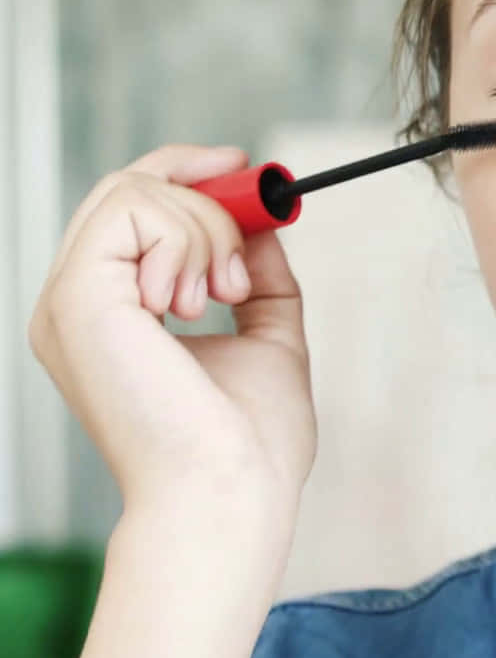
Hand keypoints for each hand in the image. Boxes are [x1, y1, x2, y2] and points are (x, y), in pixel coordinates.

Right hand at [27, 143, 315, 523]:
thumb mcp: (266, 337)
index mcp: (107, 318)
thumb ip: (259, 280)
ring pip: (135, 192)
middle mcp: (75, 307)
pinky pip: (132, 207)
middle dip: (205, 198)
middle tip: (248, 244)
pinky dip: (187, 237)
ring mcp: (68, 302)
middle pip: (125, 190)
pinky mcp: (79, 298)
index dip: (182, 175)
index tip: (241, 168)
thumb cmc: (247, 443)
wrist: (230, 490)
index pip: (124, 213)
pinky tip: (199, 298)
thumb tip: (263, 224)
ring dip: (205, 229)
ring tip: (223, 296)